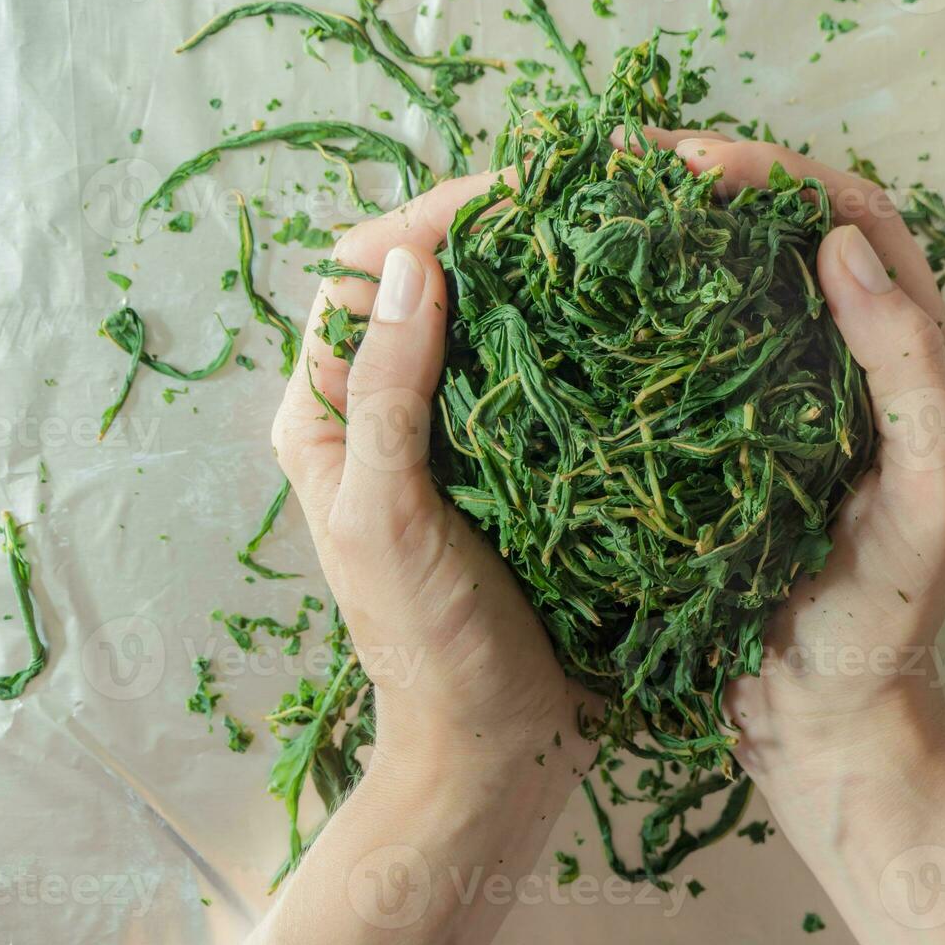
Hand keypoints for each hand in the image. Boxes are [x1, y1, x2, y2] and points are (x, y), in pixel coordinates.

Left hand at [271, 174, 593, 778]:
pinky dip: (569, 346)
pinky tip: (619, 327)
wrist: (494, 746)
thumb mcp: (389, 519)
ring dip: (536, 287)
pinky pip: (533, 382)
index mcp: (325, 417)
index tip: (510, 198)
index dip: (422, 224)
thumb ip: (388, 395)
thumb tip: (410, 260)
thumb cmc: (430, 647)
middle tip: (575, 208)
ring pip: (485, 329)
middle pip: (424, 290)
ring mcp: (452, 439)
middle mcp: (383, 413)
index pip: (356, 280)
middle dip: (489, 241)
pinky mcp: (513, 466)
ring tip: (606, 249)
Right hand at [616, 131, 944, 772]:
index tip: (694, 168)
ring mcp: (776, 393)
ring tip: (597, 208)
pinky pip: (685, 346)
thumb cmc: (881, 619)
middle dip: (714, 180)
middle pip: (785, 230)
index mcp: (906, 359)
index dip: (782, 177)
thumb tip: (837, 246)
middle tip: (625, 165)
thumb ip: (909, 373)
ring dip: (674, 232)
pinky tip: (590, 298)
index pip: (856, 222)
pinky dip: (645, 307)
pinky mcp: (720, 433)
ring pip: (730, 279)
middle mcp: (841, 359)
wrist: (819, 714)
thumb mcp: (927, 499)